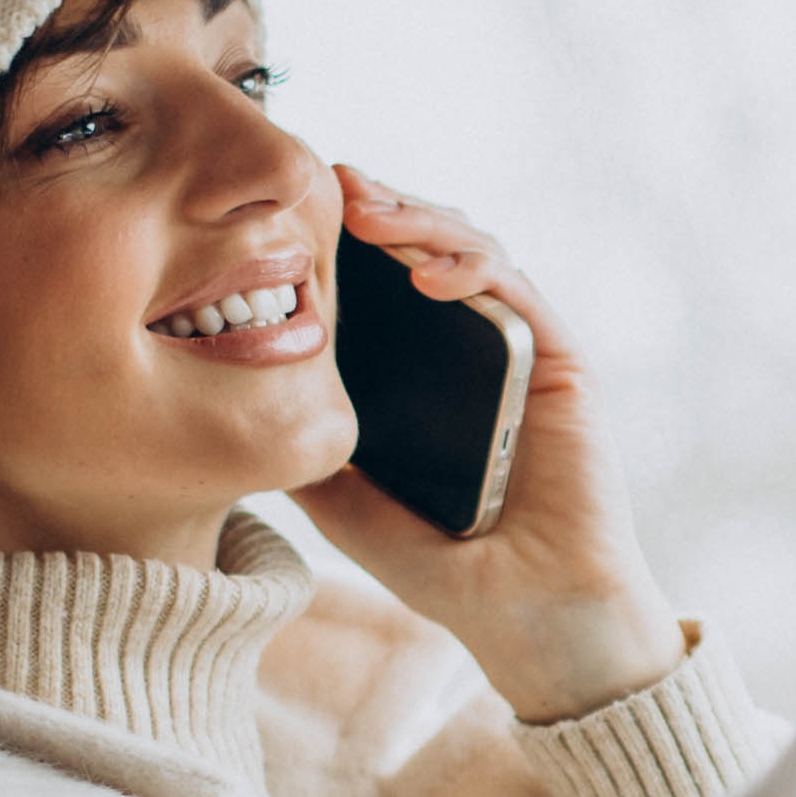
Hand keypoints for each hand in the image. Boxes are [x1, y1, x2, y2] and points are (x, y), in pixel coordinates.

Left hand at [292, 170, 686, 722]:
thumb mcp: (345, 503)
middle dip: (384, 207)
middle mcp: (480, 347)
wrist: (527, 615)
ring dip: (423, 222)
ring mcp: (523, 351)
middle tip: (329, 182)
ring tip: (369, 214)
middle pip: (432, 247)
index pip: (390, 278)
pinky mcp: (563, 366)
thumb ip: (306, 450)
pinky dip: (476, 271)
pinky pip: (520, 296)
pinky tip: (428, 274)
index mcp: (431, 369)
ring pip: (476, 253)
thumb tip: (232, 404)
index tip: (296, 207)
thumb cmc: (446, 568)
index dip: (351, 236)